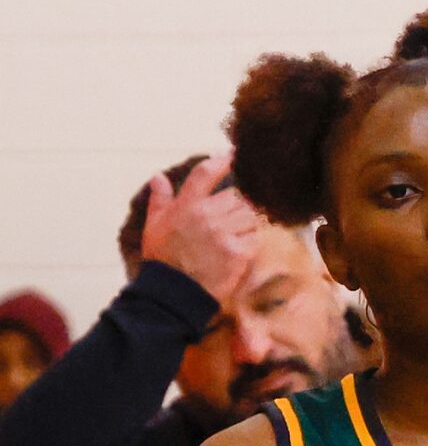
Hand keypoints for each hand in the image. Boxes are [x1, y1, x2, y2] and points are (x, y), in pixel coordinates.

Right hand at [139, 151, 260, 307]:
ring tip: (241, 232)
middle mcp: (206, 215)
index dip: (221, 161)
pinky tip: (245, 247)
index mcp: (186, 205)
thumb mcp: (154, 225)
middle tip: (238, 215)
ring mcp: (224, 233)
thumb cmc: (163, 259)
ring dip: (250, 222)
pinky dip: (254, 241)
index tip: (233, 154)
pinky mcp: (238, 253)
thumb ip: (160, 199)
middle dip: (241, 203)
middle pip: (237, 196)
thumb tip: (158, 176)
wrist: (174, 291)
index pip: (205, 174)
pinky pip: (256, 238)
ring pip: (250, 215)